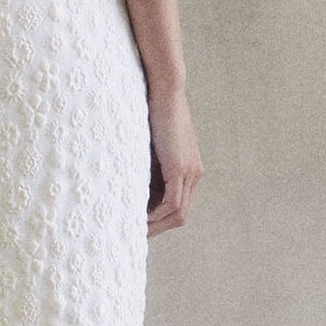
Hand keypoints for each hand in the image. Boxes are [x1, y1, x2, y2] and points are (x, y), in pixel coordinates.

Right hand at [146, 87, 202, 235]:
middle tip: (135, 235)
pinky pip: (172, 203)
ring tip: (134, 231)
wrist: (165, 90)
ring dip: (156, 226)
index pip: (178, 206)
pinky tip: (140, 218)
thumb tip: (131, 185)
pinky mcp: (180, 169)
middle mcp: (195, 174)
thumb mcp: (151, 145)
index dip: (160, 220)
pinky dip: (157, 215)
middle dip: (158, 228)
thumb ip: (148, 165)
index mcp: (190, 170)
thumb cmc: (153, 112)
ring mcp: (190, 173)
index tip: (139, 226)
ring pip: (177, 213)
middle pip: (180, 215)